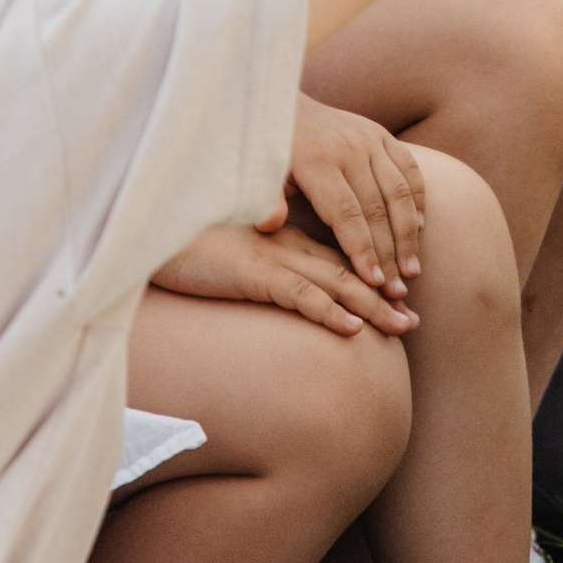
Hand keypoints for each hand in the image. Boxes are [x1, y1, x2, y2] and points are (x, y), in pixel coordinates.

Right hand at [151, 221, 415, 339]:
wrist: (147, 232)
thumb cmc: (183, 245)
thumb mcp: (228, 256)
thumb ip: (256, 266)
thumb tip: (278, 290)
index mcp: (282, 239)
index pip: (336, 258)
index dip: (369, 278)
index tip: (397, 299)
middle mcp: (285, 245)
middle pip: (346, 270)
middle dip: (383, 295)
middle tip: (414, 321)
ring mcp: (271, 258)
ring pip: (335, 282)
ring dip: (371, 306)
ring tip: (402, 326)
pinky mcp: (252, 273)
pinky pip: (299, 295)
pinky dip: (328, 312)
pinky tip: (351, 330)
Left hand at [283, 95, 423, 301]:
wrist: (280, 102)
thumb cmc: (265, 151)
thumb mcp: (255, 173)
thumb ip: (263, 200)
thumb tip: (270, 226)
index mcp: (317, 160)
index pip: (347, 214)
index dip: (362, 250)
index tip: (373, 283)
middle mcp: (349, 147)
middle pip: (378, 209)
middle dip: (390, 254)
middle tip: (397, 292)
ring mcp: (369, 139)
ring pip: (400, 193)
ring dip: (409, 235)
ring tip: (412, 271)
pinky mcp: (382, 134)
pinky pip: (410, 170)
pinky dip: (417, 201)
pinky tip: (419, 230)